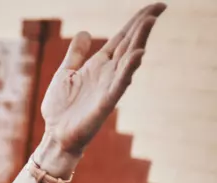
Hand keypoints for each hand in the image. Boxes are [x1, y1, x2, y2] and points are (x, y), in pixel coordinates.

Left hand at [39, 3, 164, 173]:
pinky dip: (129, 69)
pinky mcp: (106, 101)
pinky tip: (138, 55)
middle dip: (143, 24)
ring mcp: (109, 86)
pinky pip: (120, 83)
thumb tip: (85, 32)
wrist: (55, 135)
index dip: (136, 21)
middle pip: (130, 43)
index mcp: (98, 64)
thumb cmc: (59, 108)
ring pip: (129, 59)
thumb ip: (76, 54)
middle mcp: (108, 72)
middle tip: (160, 6)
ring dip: (140, 40)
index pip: (122, 38)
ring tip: (150, 21)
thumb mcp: (64, 73)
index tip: (154, 6)